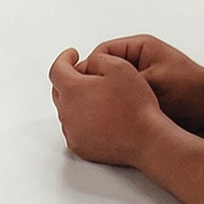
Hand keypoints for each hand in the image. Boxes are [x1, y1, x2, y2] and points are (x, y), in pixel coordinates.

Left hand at [49, 46, 169, 165]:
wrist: (145, 138)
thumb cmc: (135, 106)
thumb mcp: (119, 66)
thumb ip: (97, 58)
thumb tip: (88, 63)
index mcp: (73, 90)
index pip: (57, 69)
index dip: (65, 58)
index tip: (72, 56)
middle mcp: (67, 113)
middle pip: (59, 90)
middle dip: (70, 79)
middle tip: (87, 75)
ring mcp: (72, 132)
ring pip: (66, 110)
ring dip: (76, 101)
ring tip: (98, 97)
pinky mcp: (80, 147)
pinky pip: (74, 129)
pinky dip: (81, 120)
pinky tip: (99, 116)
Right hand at [88, 34, 203, 131]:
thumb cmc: (189, 90)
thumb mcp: (153, 82)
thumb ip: (126, 82)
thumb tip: (99, 85)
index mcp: (139, 48)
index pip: (103, 52)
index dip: (91, 68)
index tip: (84, 85)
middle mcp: (138, 60)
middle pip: (105, 68)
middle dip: (97, 83)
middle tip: (88, 100)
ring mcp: (140, 76)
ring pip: (112, 84)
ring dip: (107, 95)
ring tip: (100, 110)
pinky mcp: (144, 92)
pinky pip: (123, 96)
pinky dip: (117, 105)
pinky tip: (113, 118)